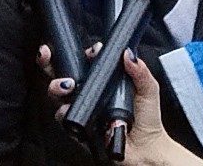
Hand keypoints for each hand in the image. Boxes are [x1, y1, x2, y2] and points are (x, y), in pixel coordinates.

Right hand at [41, 45, 202, 165]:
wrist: (147, 149)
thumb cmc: (148, 119)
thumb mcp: (148, 89)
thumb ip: (141, 70)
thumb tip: (128, 53)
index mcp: (104, 81)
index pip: (87, 62)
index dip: (83, 54)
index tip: (89, 52)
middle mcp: (90, 94)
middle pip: (65, 75)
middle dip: (54, 64)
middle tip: (54, 60)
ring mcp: (83, 110)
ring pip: (59, 96)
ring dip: (58, 88)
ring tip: (69, 86)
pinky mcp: (79, 128)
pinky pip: (64, 119)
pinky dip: (65, 112)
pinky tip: (72, 108)